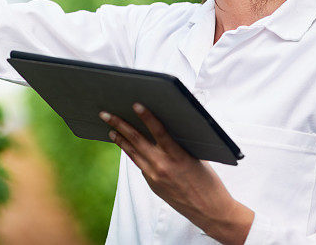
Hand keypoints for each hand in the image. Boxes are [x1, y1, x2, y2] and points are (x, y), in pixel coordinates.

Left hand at [99, 103, 253, 243]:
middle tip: (105, 114)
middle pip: (136, 141)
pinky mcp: (152, 185)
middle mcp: (163, 166)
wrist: (209, 211)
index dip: (147, 117)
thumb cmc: (208, 181)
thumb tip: (163, 128)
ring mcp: (155, 177)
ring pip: (133, 153)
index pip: (159, 132)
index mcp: (178, 157)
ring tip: (110, 129)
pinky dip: (133, 153)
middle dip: (119, 125)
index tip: (135, 105)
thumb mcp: (197, 157)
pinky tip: (127, 145)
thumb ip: (179, 143)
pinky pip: (140, 164)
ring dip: (120, 139)